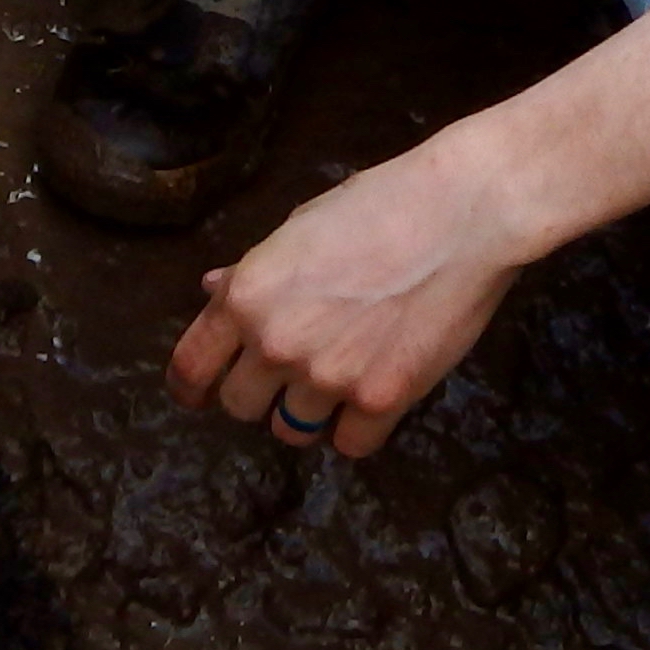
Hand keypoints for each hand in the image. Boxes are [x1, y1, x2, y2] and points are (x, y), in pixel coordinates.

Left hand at [166, 127, 537, 459]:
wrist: (458, 214)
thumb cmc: (377, 205)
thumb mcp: (298, 228)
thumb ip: (252, 272)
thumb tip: (212, 290)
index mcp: (246, 296)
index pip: (190, 368)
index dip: (191, 385)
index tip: (198, 392)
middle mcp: (276, 343)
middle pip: (239, 405)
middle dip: (258, 391)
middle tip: (289, 368)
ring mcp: (327, 377)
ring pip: (291, 431)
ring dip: (306, 412)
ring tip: (337, 377)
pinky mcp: (380, 400)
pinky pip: (349, 445)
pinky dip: (356, 429)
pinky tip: (371, 397)